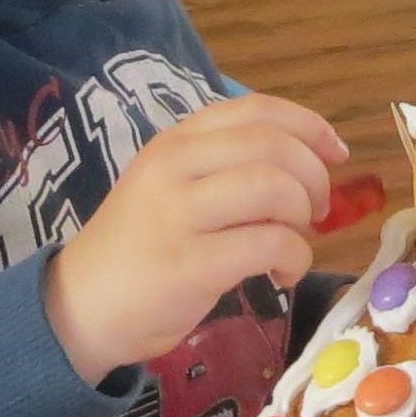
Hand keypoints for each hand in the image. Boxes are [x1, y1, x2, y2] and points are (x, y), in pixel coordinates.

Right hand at [44, 96, 349, 379]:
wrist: (78, 306)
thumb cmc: (138, 248)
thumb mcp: (171, 187)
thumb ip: (227, 168)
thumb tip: (310, 169)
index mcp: (175, 141)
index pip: (256, 110)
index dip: (309, 126)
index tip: (336, 153)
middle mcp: (175, 165)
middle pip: (273, 146)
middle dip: (314, 177)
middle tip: (315, 212)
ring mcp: (179, 214)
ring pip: (275, 188)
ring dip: (302, 218)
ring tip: (293, 243)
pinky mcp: (189, 264)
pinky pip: (269, 244)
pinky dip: (294, 258)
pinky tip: (281, 273)